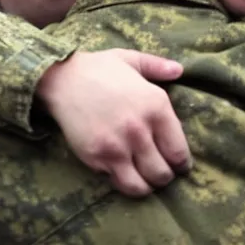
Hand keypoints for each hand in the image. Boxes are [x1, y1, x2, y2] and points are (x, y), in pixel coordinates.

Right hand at [37, 49, 191, 197]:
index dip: (182, 163)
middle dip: (165, 176)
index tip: (179, 165)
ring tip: (144, 177)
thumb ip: (157, 66)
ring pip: (143, 185)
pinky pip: (119, 183)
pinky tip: (123, 171)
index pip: (179, 151)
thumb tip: (180, 70)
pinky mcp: (97, 157)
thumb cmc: (98, 68)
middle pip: (163, 173)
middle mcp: (140, 130)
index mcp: (156, 106)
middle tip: (160, 171)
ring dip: (146, 185)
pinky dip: (124, 182)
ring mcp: (118, 146)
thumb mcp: (130, 59)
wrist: (62, 79)